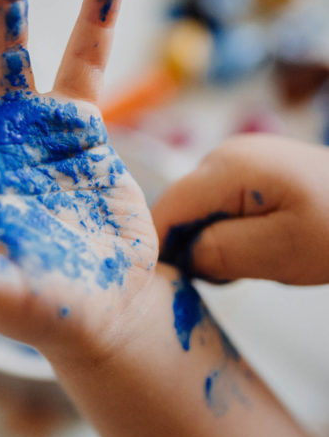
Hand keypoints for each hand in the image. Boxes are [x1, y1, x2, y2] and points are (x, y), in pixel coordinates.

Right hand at [154, 134, 328, 284]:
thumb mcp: (279, 252)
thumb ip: (216, 252)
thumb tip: (181, 255)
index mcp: (227, 167)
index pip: (164, 210)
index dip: (157, 248)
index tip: (172, 282)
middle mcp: (222, 154)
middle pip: (177, 209)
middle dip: (189, 246)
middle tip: (225, 275)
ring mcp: (234, 159)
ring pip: (195, 210)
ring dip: (208, 241)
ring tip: (247, 260)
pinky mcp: (247, 170)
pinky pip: (215, 206)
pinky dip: (224, 231)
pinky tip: (254, 243)